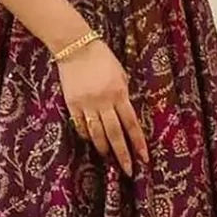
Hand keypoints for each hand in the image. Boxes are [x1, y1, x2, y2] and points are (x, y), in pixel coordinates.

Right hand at [56, 38, 147, 176]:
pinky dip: (86, 135)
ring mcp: (87, 104)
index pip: (131, 124)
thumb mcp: (120, 73)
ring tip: (109, 157)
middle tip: (128, 170)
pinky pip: (80, 125)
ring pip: (97, 133)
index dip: (138, 143)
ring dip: (104, 148)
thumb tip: (125, 114)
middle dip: (123, 154)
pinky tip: (91, 140)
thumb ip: (123, 93)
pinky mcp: (72, 104)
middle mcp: (104, 102)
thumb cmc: (101, 57)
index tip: (143, 158)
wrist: (75, 46)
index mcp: (119, 93)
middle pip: (115, 134)